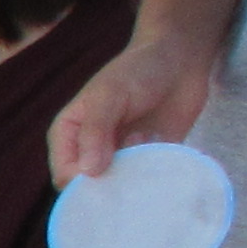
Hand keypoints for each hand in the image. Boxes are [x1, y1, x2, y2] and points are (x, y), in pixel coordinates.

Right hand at [47, 34, 216, 185]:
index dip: (81, 183)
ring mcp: (123, 157)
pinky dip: (158, 169)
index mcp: (70, 136)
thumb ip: (95, 132)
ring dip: (138, 169)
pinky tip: (163, 138)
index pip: (65, 175)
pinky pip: (150, 181)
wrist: (181, 59)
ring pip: (123, 187)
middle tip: (133, 151)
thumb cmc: (137, 70)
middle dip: (113, 180)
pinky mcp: (151, 160)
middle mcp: (92, 152)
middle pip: (93, 187)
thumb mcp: (108, 95)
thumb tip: (88, 172)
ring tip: (149, 135)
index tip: (106, 171)